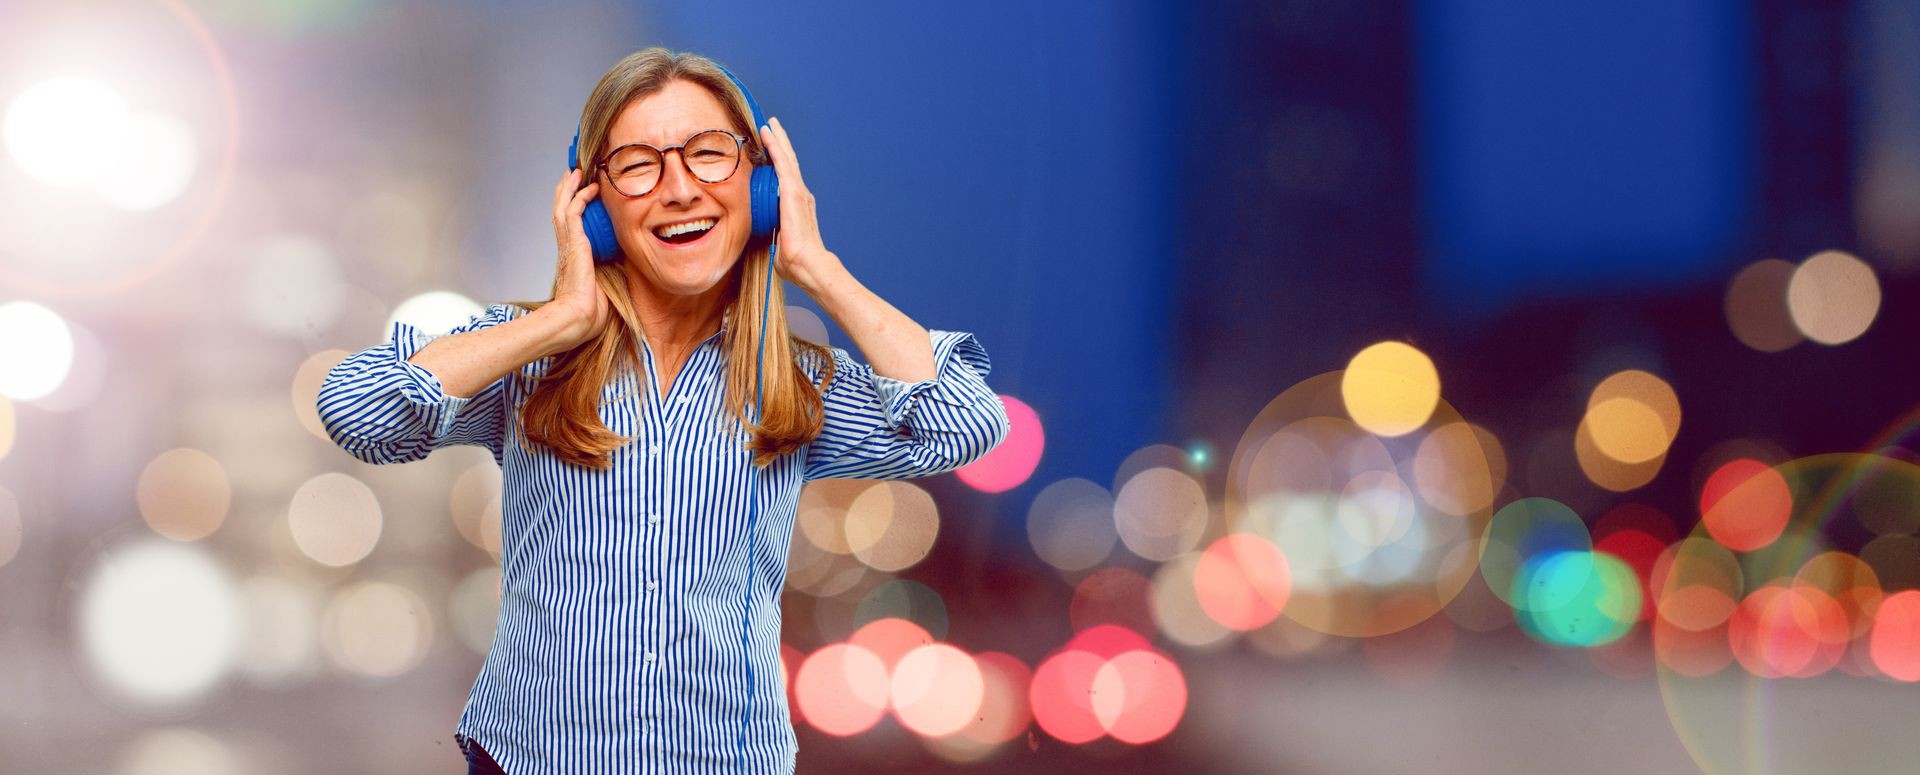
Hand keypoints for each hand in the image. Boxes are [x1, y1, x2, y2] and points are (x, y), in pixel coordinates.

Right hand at [549, 167, 609, 348]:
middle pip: (561, 210)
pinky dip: (580, 196)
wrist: (579, 317)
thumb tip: (628, 268)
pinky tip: (590, 186)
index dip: (573, 207)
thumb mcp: (606, 286)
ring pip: (563, 205)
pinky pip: (574, 211)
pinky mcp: (573, 242)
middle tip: (574, 174)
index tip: (581, 195)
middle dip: (567, 190)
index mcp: (572, 256)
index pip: (570, 225)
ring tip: (577, 172)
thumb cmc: (591, 310)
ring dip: (570, 187)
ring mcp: (568, 243)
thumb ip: (612, 272)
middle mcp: (567, 246)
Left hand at [759, 116, 844, 293]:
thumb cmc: (793, 261)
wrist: (806, 264)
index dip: (777, 162)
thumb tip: (762, 239)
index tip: (768, 149)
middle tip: (771, 126)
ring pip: (786, 158)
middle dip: (779, 144)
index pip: (784, 178)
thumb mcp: (776, 242)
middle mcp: (799, 195)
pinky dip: (775, 146)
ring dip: (777, 139)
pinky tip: (768, 134)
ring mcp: (798, 191)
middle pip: (787, 163)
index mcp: (795, 206)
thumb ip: (769, 235)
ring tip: (770, 123)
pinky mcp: (793, 191)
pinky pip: (782, 163)